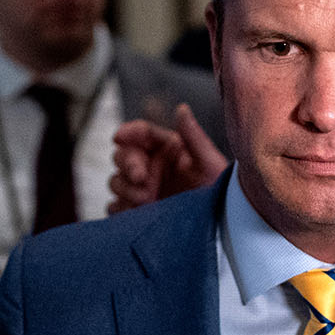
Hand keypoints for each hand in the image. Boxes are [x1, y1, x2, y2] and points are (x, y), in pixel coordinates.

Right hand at [108, 102, 227, 212]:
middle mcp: (151, 166)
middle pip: (122, 156)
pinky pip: (116, 207)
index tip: (119, 137)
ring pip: (116, 181)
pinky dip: (121, 208)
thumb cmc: (218, 190)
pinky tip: (136, 212)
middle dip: (128, 164)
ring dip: (126, 188)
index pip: (141, 133)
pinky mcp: (136, 212)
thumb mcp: (208, 162)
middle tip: (141, 177)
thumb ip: (193, 135)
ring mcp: (142, 189)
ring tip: (146, 199)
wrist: (219, 225)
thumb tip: (182, 109)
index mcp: (167, 148)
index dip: (128, 132)